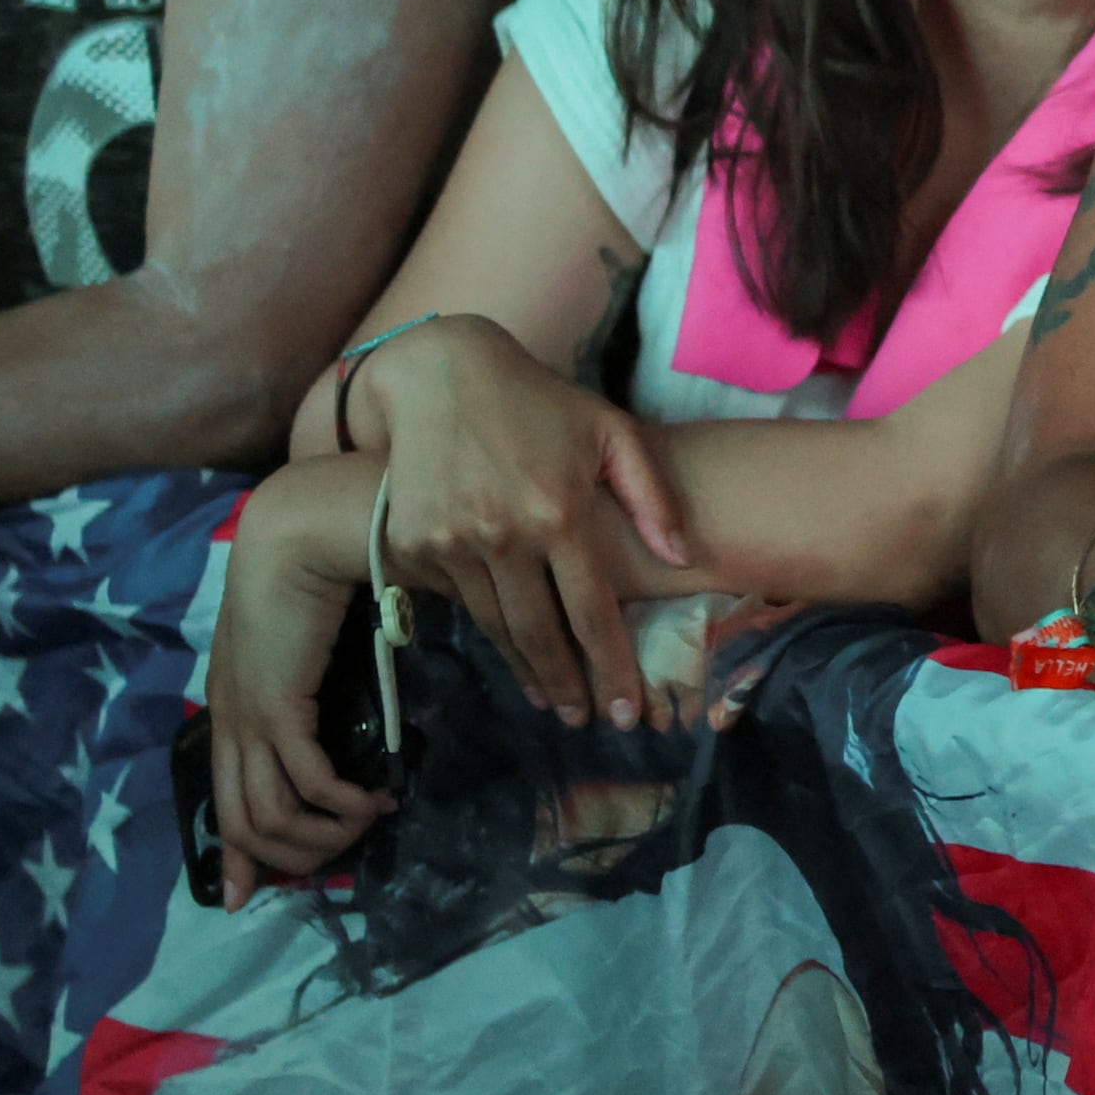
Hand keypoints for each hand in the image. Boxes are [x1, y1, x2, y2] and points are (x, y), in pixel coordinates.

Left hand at [205, 489, 392, 899]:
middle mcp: (231, 720)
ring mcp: (249, 716)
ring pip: (270, 816)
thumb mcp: (307, 643)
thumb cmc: (314, 575)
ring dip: (327, 834)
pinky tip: (375, 798)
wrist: (302, 531)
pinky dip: (341, 804)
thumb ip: (316, 681)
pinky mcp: (277, 706)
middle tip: (347, 854)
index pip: (222, 800)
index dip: (238, 855)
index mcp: (232, 707)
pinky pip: (307, 782)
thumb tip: (349, 716)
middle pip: (243, 824)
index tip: (245, 898)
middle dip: (294, 858)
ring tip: (370, 819)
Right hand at [343, 314, 693, 734]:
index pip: (592, 612)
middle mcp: (505, 533)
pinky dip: (486, 628)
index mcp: (560, 511)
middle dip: (567, 687)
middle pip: (541, 634)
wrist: (440, 373)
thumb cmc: (540, 402)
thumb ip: (651, 496)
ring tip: (550, 698)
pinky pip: (458, 599)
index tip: (627, 712)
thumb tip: (681, 557)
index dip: (611, 668)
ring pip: (497, 626)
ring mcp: (453, 540)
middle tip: (583, 721)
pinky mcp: (412, 541)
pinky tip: (509, 648)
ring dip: (525, 669)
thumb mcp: (610, 431)